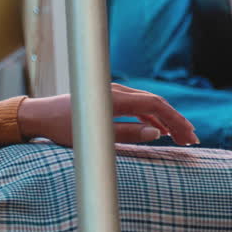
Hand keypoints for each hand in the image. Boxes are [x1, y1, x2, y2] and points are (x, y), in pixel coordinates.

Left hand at [17, 83, 199, 146]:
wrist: (39, 116)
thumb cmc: (63, 129)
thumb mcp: (95, 138)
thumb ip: (127, 135)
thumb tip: (157, 134)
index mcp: (116, 98)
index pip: (156, 106)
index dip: (176, 121)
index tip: (189, 138)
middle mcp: (117, 91)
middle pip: (156, 103)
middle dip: (176, 121)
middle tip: (192, 140)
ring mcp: (113, 93)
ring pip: (149, 104)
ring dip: (166, 120)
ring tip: (180, 137)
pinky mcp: (109, 98)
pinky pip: (137, 106)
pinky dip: (151, 117)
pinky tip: (158, 131)